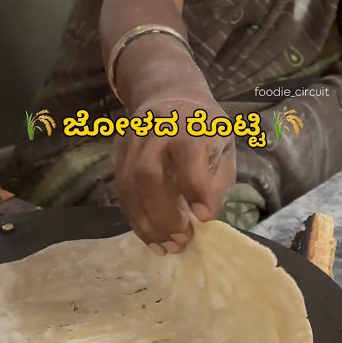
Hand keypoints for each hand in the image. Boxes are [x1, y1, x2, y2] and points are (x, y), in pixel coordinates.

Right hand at [113, 96, 234, 254]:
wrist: (169, 94)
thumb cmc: (204, 127)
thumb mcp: (224, 145)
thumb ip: (217, 179)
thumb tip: (203, 216)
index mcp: (187, 124)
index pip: (187, 156)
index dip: (195, 189)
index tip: (204, 218)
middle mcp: (154, 131)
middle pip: (148, 175)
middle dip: (163, 215)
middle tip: (181, 241)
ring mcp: (130, 143)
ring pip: (128, 187)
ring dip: (147, 224)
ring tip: (166, 247)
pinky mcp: (117, 155)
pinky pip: (121, 193)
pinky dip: (135, 219)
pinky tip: (152, 237)